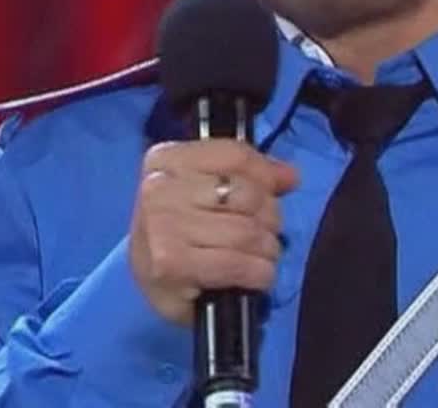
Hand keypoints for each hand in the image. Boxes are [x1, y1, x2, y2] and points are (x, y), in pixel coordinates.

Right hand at [128, 139, 299, 325]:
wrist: (147, 281)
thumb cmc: (182, 227)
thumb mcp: (208, 188)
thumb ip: (250, 174)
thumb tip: (290, 176)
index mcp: (167, 158)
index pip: (235, 155)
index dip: (266, 174)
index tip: (276, 188)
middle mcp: (159, 188)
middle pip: (246, 194)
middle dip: (269, 216)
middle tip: (266, 231)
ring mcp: (162, 227)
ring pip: (246, 231)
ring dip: (267, 248)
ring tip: (261, 254)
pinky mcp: (171, 265)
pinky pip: (237, 264)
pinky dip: (259, 273)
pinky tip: (256, 275)